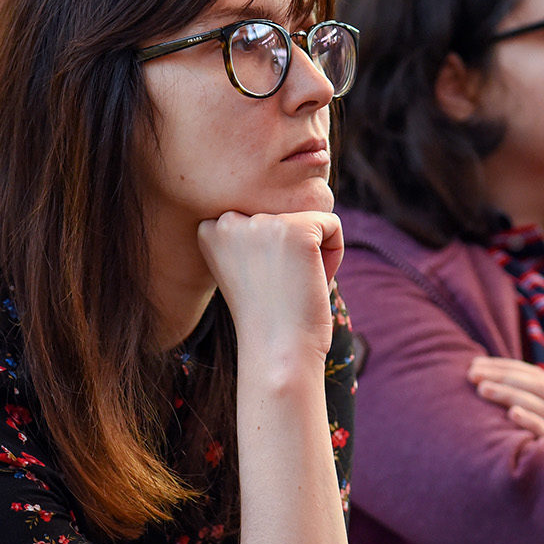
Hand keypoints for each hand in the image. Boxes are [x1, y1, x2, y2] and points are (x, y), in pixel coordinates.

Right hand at [197, 210, 342, 377]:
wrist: (277, 353)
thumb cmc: (269, 317)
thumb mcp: (248, 264)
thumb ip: (255, 232)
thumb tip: (293, 190)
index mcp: (209, 229)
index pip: (262, 217)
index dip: (272, 253)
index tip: (261, 285)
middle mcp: (229, 219)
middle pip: (286, 214)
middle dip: (294, 251)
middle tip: (279, 288)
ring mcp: (262, 221)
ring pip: (309, 218)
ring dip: (313, 253)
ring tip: (293, 286)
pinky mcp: (296, 228)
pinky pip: (332, 224)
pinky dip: (333, 255)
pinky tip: (311, 281)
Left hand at [467, 355, 543, 437]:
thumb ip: (533, 408)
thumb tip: (496, 388)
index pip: (535, 375)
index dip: (505, 367)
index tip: (475, 364)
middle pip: (537, 385)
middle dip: (503, 376)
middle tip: (471, 373)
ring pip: (542, 405)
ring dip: (510, 394)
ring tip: (482, 389)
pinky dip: (533, 421)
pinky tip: (512, 414)